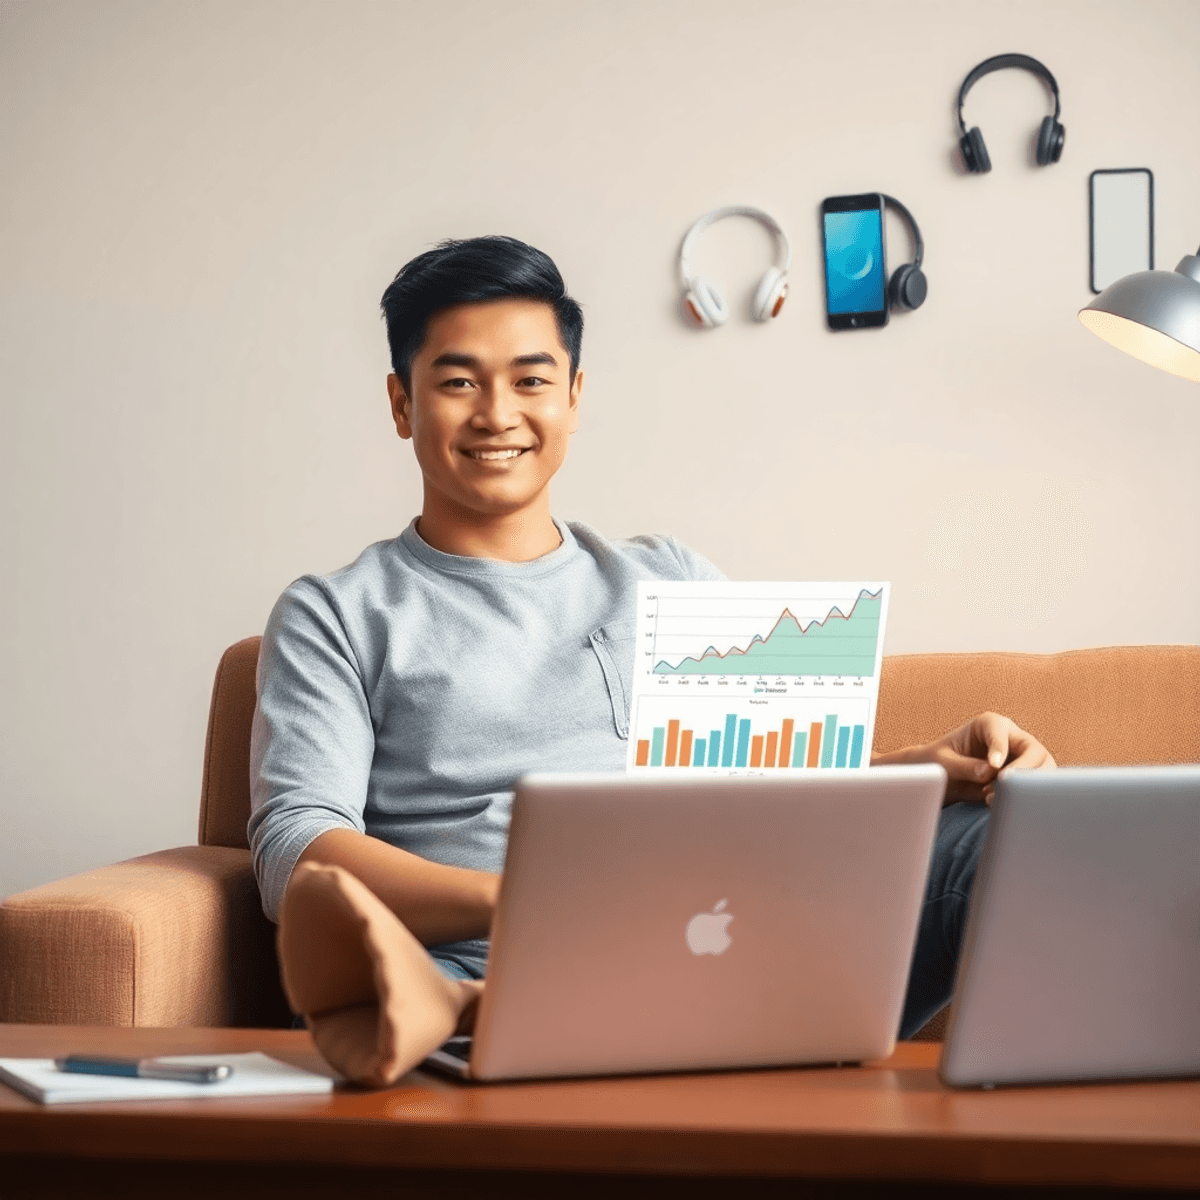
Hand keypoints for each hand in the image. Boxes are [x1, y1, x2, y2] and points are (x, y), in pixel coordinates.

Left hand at [908, 712, 1055, 804]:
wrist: (942, 778)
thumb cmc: (939, 762)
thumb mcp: (944, 762)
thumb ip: (966, 765)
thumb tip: (990, 772)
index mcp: (989, 724)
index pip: (1001, 731)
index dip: (1000, 748)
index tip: (994, 766)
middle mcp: (1011, 738)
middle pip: (1035, 750)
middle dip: (1024, 769)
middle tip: (1003, 784)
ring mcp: (1021, 759)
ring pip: (1044, 770)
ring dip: (1025, 786)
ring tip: (992, 796)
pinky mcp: (1024, 778)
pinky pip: (1035, 788)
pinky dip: (1022, 797)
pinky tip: (997, 803)